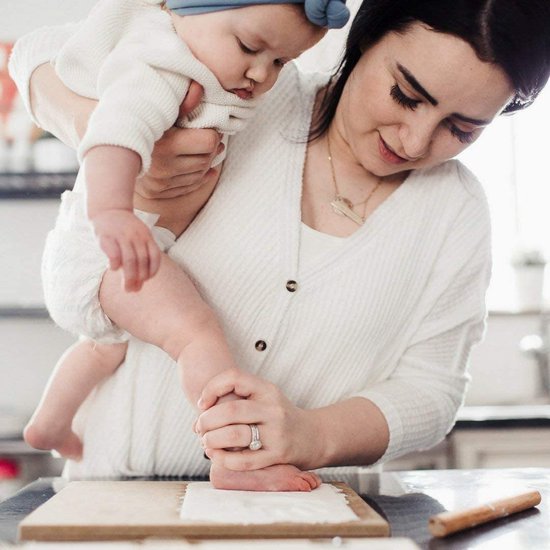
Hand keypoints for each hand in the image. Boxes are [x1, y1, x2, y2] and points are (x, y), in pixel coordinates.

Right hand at [91, 209, 161, 291]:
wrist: (108, 209)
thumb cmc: (125, 229)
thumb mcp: (139, 237)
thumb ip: (142, 255)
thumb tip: (141, 283)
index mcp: (147, 236)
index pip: (155, 257)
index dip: (152, 271)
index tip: (146, 280)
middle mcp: (136, 236)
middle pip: (142, 261)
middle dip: (139, 278)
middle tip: (133, 290)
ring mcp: (121, 235)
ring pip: (129, 260)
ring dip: (129, 277)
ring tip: (126, 288)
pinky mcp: (106, 237)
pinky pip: (114, 254)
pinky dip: (115, 264)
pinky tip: (113, 268)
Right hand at [136, 81, 223, 199]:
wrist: (111, 144)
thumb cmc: (140, 120)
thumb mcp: (160, 109)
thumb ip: (182, 100)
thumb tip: (200, 89)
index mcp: (165, 144)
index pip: (208, 142)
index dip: (213, 134)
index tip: (210, 128)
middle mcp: (163, 168)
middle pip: (206, 159)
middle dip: (211, 148)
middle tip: (210, 138)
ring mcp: (161, 183)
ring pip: (200, 174)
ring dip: (206, 162)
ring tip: (204, 150)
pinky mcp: (159, 192)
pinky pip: (191, 187)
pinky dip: (201, 177)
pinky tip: (205, 168)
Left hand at [195, 369, 321, 471]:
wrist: (314, 436)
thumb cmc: (279, 416)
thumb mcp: (264, 398)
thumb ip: (238, 398)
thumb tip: (201, 411)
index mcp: (267, 389)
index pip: (233, 378)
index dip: (211, 388)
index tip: (203, 403)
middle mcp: (273, 409)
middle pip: (230, 410)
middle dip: (206, 420)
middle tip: (199, 428)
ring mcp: (276, 433)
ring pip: (234, 436)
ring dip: (211, 440)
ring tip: (206, 442)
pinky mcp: (277, 455)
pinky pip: (243, 461)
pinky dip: (223, 460)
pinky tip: (217, 456)